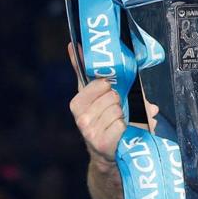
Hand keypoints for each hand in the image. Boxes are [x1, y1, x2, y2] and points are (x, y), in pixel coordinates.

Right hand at [67, 42, 160, 164]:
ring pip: (116, 109)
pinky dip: (125, 127)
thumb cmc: (105, 118)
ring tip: (118, 121)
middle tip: (116, 108)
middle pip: (110, 94)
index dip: (106, 84)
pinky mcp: (100, 142)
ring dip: (122, 114)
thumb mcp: (96, 94)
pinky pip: (121, 124)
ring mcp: (88, 129)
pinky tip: (119, 132)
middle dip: (118, 100)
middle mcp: (80, 115)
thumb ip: (84, 70)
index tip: (108, 86)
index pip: (95, 81)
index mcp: (79, 101)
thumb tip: (72, 45)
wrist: (109, 153)